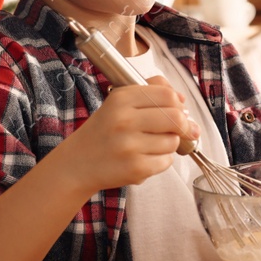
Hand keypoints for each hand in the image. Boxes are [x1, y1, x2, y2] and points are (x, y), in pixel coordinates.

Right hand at [59, 76, 199, 193]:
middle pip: (176, 118)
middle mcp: (124, 120)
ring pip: (173, 141)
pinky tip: (145, 158)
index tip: (180, 111)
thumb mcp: (119, 103)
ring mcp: (130, 146)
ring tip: (151, 145)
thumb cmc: (104, 132)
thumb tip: (183, 99)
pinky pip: (167, 161)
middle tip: (181, 130)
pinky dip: (161, 161)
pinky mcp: (135, 168)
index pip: (168, 95)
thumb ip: (151, 92)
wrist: (76, 164)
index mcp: (121, 99)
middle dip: (183, 125)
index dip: (179, 103)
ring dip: (169, 144)